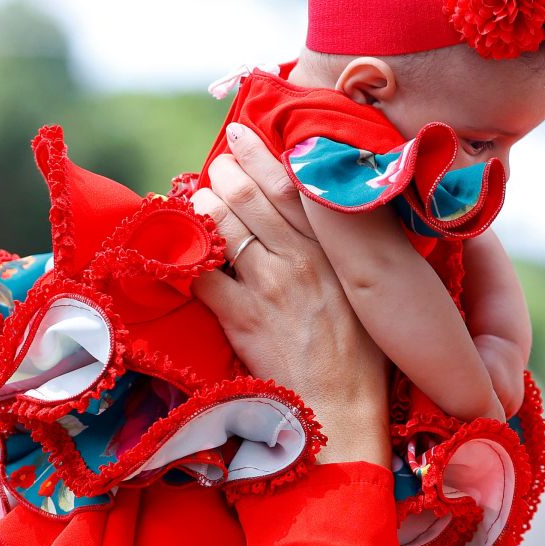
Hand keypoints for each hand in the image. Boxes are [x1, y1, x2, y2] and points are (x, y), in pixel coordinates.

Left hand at [192, 124, 388, 465]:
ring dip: (203, 205)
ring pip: (225, 224)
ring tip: (197, 200)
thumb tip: (320, 226)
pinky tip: (178, 247)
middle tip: (216, 165)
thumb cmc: (362, 358)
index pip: (294, 186)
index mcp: (337, 252)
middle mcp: (303, 259)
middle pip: (252, 196)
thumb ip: (344, 257)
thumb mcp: (366, 296)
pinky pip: (202, 273)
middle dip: (226, 172)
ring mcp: (270, 285)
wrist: (342, 410)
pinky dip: (186, 256)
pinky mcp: (242, 316)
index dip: (262, 155)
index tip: (242, 134)